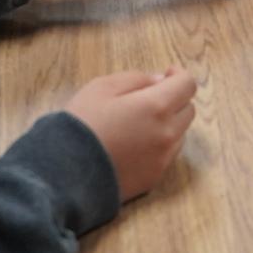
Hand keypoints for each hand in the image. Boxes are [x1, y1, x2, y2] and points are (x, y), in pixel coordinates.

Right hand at [65, 69, 198, 201]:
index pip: (188, 85)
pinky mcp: (155, 177)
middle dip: (175, 99)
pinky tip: (136, 145)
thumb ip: (136, 79)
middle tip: (150, 98)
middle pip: (188, 109)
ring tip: (140, 124)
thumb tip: (159, 81)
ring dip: (169, 123)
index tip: (166, 74)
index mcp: (157, 106)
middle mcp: (168, 133)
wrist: (64, 173)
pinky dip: (161, 145)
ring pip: (180, 133)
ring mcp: (163, 158)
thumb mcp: (102, 87)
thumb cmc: (80, 124)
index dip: (179, 75)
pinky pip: (168, 155)